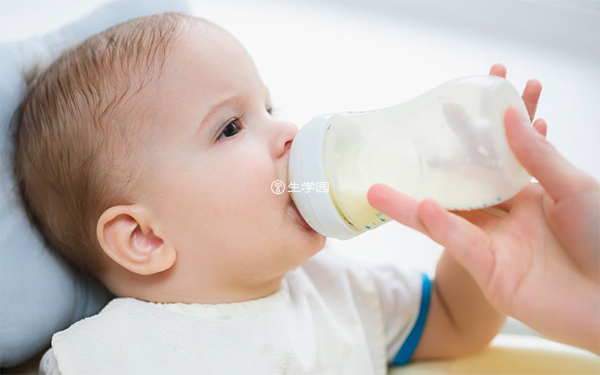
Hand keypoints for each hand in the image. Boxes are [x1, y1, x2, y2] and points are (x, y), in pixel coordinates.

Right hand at [367, 64, 599, 353]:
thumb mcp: (575, 187)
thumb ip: (537, 154)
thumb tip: (509, 114)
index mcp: (529, 194)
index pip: (490, 160)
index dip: (469, 136)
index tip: (449, 108)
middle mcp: (507, 218)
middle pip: (459, 190)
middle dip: (429, 171)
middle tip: (397, 151)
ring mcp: (496, 245)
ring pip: (447, 220)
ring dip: (411, 205)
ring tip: (377, 190)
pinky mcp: (490, 273)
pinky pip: (462, 245)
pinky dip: (443, 227)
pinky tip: (424, 209)